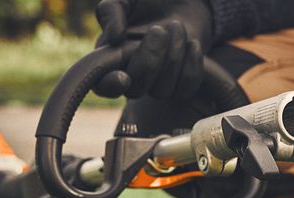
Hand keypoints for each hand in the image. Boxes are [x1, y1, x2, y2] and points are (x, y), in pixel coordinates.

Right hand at [93, 0, 212, 100]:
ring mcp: (156, 84)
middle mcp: (131, 76)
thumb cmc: (147, 1)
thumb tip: (114, 37)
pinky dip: (191, 67)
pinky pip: (184, 91)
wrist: (182, 2)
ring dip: (173, 57)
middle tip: (158, 30)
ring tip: (176, 26)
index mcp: (108, 58)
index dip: (109, 86)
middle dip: (149, 61)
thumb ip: (111, 11)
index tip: (123, 76)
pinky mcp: (179, 85)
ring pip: (162, 91)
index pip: (101, 85)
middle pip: (134, 91)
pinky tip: (192, 44)